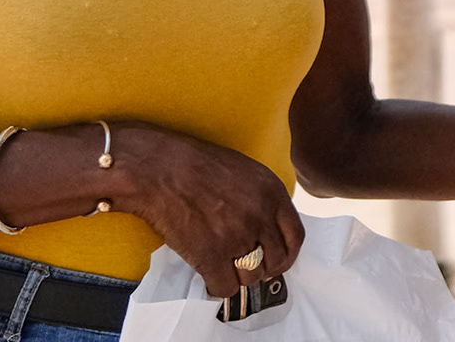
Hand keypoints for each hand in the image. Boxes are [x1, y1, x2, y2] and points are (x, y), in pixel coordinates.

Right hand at [109, 121, 304, 296]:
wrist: (159, 169)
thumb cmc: (197, 166)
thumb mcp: (246, 172)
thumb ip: (263, 200)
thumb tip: (270, 230)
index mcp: (272, 193)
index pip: (295, 237)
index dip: (287, 255)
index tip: (276, 261)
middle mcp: (260, 216)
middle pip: (276, 262)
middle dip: (261, 267)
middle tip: (243, 265)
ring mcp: (237, 237)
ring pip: (251, 277)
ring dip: (238, 276)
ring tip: (222, 264)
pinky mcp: (210, 255)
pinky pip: (225, 288)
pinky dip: (217, 286)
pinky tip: (209, 275)